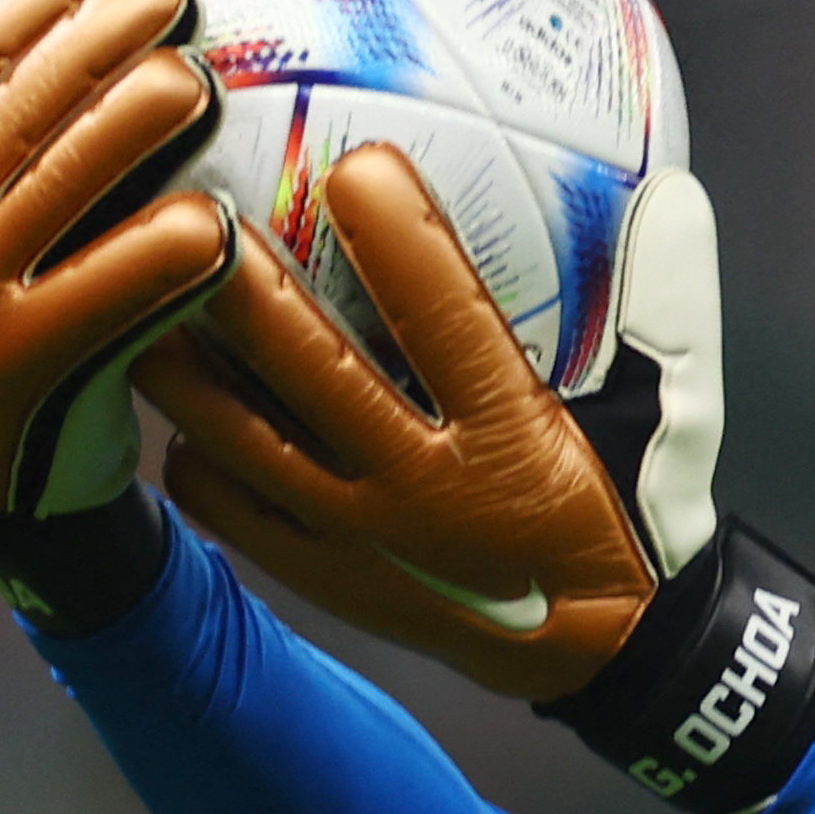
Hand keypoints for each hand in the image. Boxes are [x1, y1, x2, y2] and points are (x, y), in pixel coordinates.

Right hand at [0, 0, 233, 525]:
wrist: (24, 484)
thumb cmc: (70, 328)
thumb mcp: (62, 225)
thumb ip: (90, 140)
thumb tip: (183, 15)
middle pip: (15, 114)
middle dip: (93, 44)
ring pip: (44, 199)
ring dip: (119, 135)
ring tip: (196, 87)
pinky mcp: (4, 377)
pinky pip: (82, 313)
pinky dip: (144, 269)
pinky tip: (213, 234)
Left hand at [139, 143, 814, 813]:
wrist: (600, 647)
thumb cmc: (628, 505)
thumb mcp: (670, 407)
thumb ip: (661, 304)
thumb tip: (665, 191)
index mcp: (515, 439)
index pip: (451, 325)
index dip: (403, 243)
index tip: (360, 166)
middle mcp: (426, 492)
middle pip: (312, 376)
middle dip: (247, 286)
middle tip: (197, 203)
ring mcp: (361, 540)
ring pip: (242, 439)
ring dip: (186, 360)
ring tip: (144, 282)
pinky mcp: (322, 575)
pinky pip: (224, 505)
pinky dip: (191, 445)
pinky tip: (181, 398)